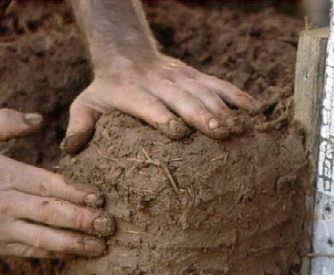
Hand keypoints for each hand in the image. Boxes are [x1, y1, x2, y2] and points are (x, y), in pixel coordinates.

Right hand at [0, 108, 114, 257]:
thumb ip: (5, 124)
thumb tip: (38, 119)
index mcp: (4, 175)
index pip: (49, 184)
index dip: (76, 192)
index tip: (100, 198)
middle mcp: (3, 204)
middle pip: (51, 213)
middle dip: (82, 221)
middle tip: (110, 226)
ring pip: (42, 238)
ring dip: (73, 244)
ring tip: (100, 247)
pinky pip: (27, 250)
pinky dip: (51, 253)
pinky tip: (72, 253)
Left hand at [63, 55, 260, 153]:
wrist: (127, 55)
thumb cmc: (108, 89)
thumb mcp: (87, 104)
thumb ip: (80, 126)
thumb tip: (71, 152)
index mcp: (132, 93)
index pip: (148, 105)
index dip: (162, 117)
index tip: (177, 132)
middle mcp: (160, 84)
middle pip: (183, 98)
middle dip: (201, 114)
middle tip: (219, 132)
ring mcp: (182, 78)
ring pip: (206, 91)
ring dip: (224, 108)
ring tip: (239, 127)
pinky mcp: (196, 76)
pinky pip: (220, 84)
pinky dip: (238, 96)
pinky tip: (254, 111)